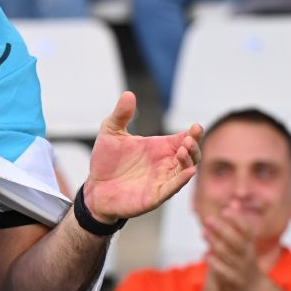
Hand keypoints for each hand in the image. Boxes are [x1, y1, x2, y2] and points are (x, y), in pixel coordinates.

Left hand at [82, 92, 200, 222]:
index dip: (193, 133)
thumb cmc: (106, 161)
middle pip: (190, 154)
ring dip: (188, 161)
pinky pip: (172, 188)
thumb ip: (120, 115)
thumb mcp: (111, 132)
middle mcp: (164, 163)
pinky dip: (181, 180)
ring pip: (185, 170)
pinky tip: (188, 171)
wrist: (94, 188)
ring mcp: (162, 180)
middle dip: (193, 146)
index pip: (184, 138)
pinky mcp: (155, 196)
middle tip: (188, 139)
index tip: (196, 127)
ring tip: (183, 150)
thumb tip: (128, 94)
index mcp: (159, 147)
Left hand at [203, 201, 261, 290]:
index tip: (225, 210)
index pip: (247, 231)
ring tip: (204, 233)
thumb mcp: (246, 243)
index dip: (238, 220)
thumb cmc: (245, 261)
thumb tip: (233, 202)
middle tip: (208, 219)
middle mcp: (246, 256)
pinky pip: (224, 272)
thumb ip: (238, 224)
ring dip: (215, 243)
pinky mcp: (232, 282)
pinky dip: (215, 263)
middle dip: (223, 230)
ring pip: (228, 255)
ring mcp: (240, 269)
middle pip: (236, 242)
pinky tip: (206, 254)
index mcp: (250, 246)